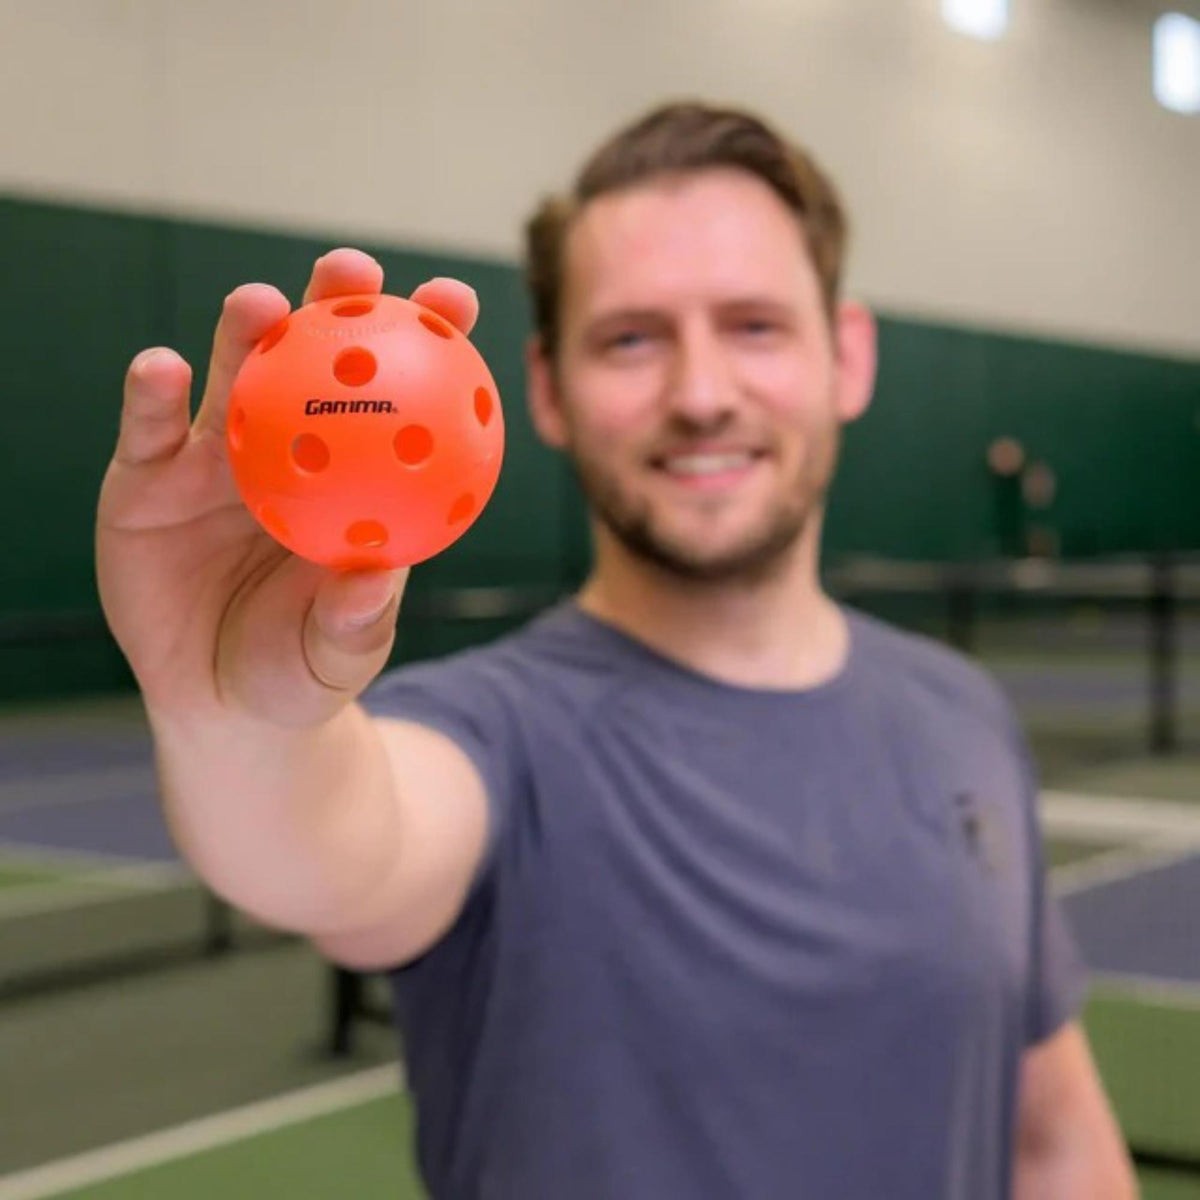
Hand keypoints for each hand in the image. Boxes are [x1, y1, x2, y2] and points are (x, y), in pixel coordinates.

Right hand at [96, 249, 478, 728]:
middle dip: (334, 301)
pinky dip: (151, 394)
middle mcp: (288, 444)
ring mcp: (216, 454)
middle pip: (314, 358)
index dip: (426, 338)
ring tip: (259, 305)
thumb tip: (381, 579)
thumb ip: (358, 620)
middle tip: (352, 272)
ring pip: (232, 375)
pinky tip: (159, 369)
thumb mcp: (337, 654)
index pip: (396, 396)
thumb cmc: (298, 669)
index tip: (455, 301)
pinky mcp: (147, 476)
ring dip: (244, 331)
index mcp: (351, 472)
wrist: (217, 702)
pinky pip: (149, 428)